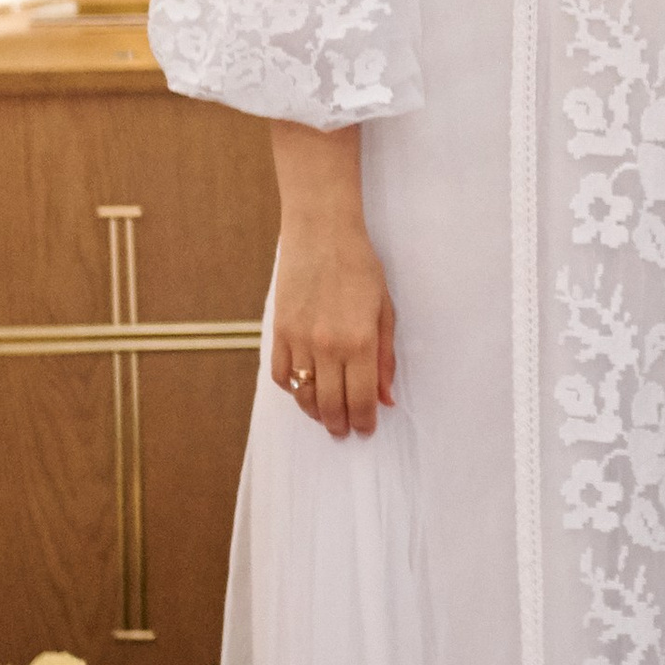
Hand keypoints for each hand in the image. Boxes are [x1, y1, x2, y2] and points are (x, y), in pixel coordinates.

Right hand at [268, 117, 394, 438]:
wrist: (321, 232)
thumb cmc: (360, 267)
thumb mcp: (384, 310)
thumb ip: (385, 356)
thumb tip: (386, 397)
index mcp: (359, 341)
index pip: (362, 399)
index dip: (365, 421)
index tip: (367, 430)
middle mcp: (326, 346)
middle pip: (330, 404)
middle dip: (340, 424)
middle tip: (345, 431)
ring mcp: (298, 339)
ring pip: (302, 394)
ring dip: (315, 412)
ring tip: (326, 416)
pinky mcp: (278, 331)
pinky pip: (281, 374)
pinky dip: (291, 389)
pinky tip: (304, 389)